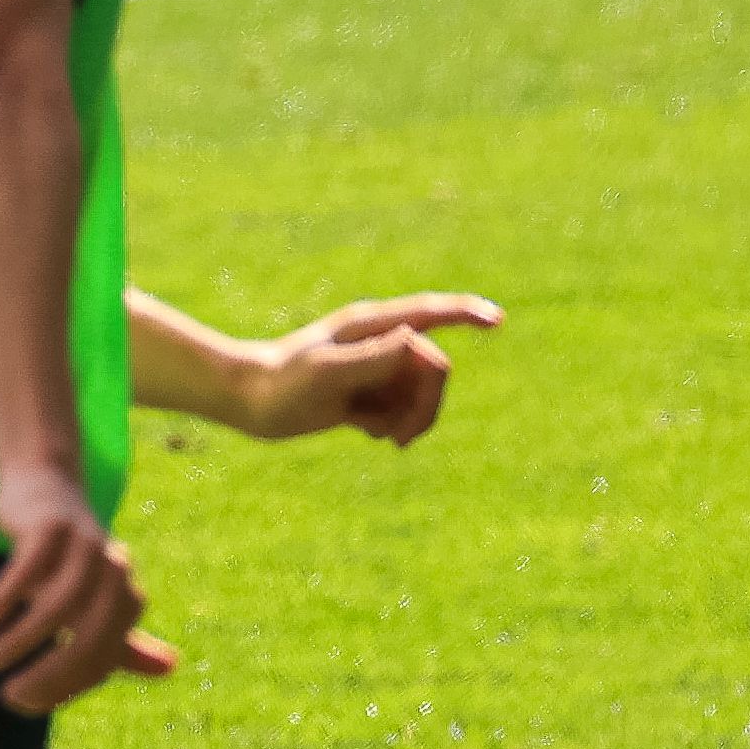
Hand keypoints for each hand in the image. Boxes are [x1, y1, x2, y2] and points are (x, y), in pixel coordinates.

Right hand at [0, 455, 174, 714]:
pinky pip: (28, 570)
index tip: (25, 702)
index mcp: (126, 600)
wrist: (45, 488)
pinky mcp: (51, 525)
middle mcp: (114, 574)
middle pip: (87, 642)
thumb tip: (171, 669)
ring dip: (21, 642)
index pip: (100, 662)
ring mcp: (84, 546)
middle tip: (9, 696)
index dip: (64, 688)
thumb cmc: (66, 558)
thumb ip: (124, 639)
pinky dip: (5, 599)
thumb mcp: (94, 601)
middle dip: (48, 677)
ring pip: (57, 608)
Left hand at [239, 292, 501, 445]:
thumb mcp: (325, 371)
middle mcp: (380, 344)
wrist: (251, 402)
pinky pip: (403, 412)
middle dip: (428, 404)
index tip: (498, 320)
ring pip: (422, 394)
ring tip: (379, 436)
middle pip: (434, 369)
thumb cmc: (282, 382)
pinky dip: (392, 426)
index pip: (428, 313)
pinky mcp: (370, 393)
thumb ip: (370, 359)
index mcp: (371, 326)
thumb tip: (413, 342)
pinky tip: (363, 430)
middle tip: (402, 436)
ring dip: (411, 420)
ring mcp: (377, 369)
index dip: (466, 313)